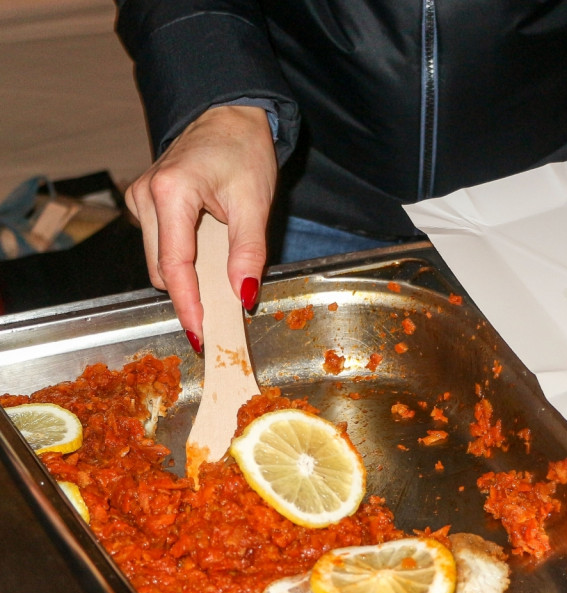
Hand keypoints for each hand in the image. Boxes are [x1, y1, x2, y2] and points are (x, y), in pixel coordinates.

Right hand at [124, 105, 276, 349]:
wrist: (229, 116)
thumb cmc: (243, 150)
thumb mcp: (256, 202)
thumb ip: (249, 251)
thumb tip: (244, 293)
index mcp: (171, 192)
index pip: (173, 265)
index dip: (188, 304)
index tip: (199, 333)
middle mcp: (145, 196)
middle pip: (161, 268)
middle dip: (189, 295)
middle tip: (221, 318)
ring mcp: (140, 199)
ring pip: (158, 260)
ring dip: (187, 278)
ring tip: (221, 281)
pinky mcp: (145, 202)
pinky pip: (161, 245)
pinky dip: (184, 260)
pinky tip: (209, 257)